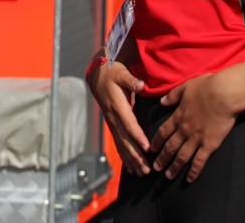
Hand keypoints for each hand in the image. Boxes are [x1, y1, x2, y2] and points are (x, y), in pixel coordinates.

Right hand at [87, 59, 150, 174]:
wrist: (97, 77)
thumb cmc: (112, 73)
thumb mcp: (121, 72)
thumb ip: (131, 80)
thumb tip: (142, 85)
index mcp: (118, 105)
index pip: (129, 123)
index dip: (137, 136)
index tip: (147, 148)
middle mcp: (114, 117)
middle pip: (125, 139)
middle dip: (136, 155)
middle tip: (147, 169)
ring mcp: (112, 123)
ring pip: (122, 145)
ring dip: (132, 160)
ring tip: (142, 173)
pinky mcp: (112, 126)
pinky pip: (118, 144)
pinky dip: (124, 157)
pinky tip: (131, 168)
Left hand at [150, 72, 238, 181]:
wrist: (223, 93)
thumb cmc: (206, 87)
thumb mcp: (185, 87)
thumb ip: (172, 96)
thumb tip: (162, 101)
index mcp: (178, 116)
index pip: (163, 132)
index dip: (156, 142)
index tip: (151, 149)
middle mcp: (184, 129)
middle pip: (170, 147)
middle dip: (162, 158)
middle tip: (155, 168)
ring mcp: (196, 138)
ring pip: (182, 157)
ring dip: (174, 167)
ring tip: (168, 176)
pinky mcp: (210, 144)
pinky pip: (199, 161)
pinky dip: (193, 171)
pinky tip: (189, 179)